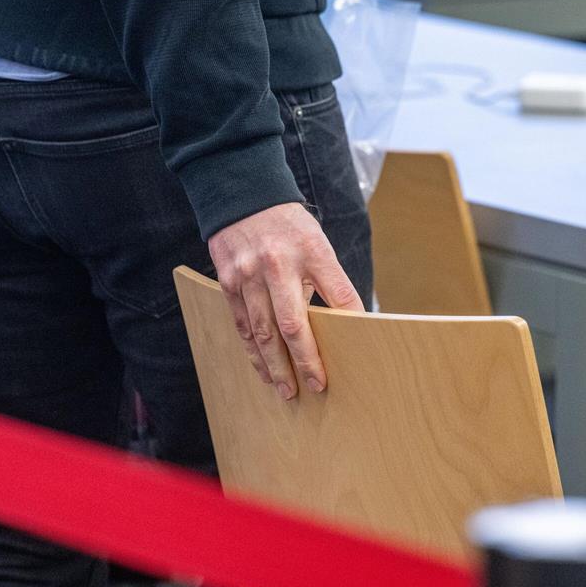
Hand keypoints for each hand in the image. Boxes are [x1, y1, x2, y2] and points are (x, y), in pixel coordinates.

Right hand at [208, 202, 364, 398]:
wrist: (242, 196)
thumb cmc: (288, 226)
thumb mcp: (318, 243)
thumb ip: (331, 280)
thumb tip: (351, 321)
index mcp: (310, 251)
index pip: (337, 292)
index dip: (348, 324)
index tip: (358, 353)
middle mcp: (277, 265)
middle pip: (292, 324)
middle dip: (304, 360)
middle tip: (316, 387)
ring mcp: (248, 276)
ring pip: (262, 332)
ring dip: (276, 365)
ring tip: (287, 390)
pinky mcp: (228, 283)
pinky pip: (241, 325)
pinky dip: (253, 351)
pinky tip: (263, 368)